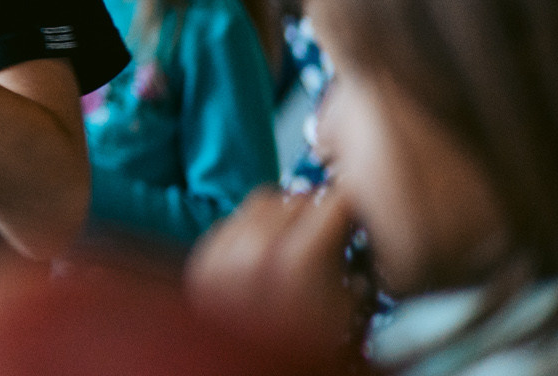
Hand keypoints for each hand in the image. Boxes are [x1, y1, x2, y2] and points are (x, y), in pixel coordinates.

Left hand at [187, 186, 362, 356]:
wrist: (244, 370)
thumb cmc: (301, 348)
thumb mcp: (346, 314)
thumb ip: (354, 270)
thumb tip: (352, 238)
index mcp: (299, 259)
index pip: (334, 203)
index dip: (349, 211)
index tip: (351, 220)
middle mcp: (258, 245)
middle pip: (298, 199)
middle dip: (315, 213)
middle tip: (324, 233)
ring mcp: (226, 248)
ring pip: (264, 202)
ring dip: (283, 214)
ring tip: (293, 239)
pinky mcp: (204, 255)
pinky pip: (234, 221)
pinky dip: (251, 228)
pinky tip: (263, 251)